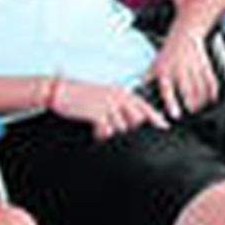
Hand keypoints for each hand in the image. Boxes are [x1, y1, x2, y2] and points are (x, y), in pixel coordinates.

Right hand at [48, 78, 167, 140]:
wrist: (59, 90)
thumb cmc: (80, 93)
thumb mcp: (102, 94)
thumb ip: (116, 104)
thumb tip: (126, 120)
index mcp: (120, 91)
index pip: (144, 105)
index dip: (155, 117)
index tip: (164, 126)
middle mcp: (117, 97)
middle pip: (136, 120)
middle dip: (128, 127)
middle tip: (112, 125)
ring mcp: (108, 105)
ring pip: (121, 127)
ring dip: (111, 130)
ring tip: (99, 127)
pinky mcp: (97, 113)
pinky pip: (107, 130)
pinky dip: (101, 134)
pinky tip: (94, 131)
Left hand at [144, 29, 219, 119]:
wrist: (185, 33)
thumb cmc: (169, 51)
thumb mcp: (155, 63)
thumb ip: (147, 78)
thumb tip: (137, 91)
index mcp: (166, 70)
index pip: (167, 89)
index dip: (171, 103)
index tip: (175, 115)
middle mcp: (180, 69)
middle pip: (187, 90)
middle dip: (191, 103)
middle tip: (191, 112)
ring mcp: (193, 67)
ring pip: (200, 87)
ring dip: (201, 100)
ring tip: (198, 108)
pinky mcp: (204, 64)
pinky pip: (210, 80)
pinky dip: (213, 91)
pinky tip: (211, 99)